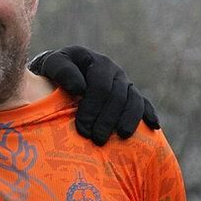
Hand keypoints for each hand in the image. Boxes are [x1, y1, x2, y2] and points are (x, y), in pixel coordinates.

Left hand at [30, 45, 160, 145]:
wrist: (50, 79)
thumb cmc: (47, 75)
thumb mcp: (49, 67)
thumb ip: (61, 71)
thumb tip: (80, 88)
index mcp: (92, 60)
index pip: (100, 85)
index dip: (93, 107)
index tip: (82, 128)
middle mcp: (110, 69)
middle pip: (117, 95)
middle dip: (108, 118)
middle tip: (96, 139)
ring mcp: (121, 82)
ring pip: (133, 100)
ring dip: (128, 119)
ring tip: (120, 136)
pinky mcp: (128, 94)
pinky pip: (142, 102)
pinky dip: (149, 113)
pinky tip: (153, 126)